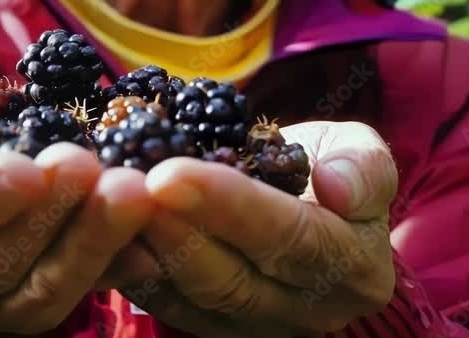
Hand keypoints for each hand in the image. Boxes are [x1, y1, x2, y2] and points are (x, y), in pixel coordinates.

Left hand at [121, 121, 397, 336]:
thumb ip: (362, 166)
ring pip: (195, 297)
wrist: (303, 203)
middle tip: (126, 188)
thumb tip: (335, 184)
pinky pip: (169, 307)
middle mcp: (308, 309)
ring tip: (109, 205)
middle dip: (174, 231)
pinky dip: (134, 272)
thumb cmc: (327, 166)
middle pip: (234, 277)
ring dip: (147, 251)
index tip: (170, 173)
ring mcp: (258, 326)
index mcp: (352, 266)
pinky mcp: (214, 328)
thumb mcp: (358, 149)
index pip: (289, 238)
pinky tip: (105, 235)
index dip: (228, 206)